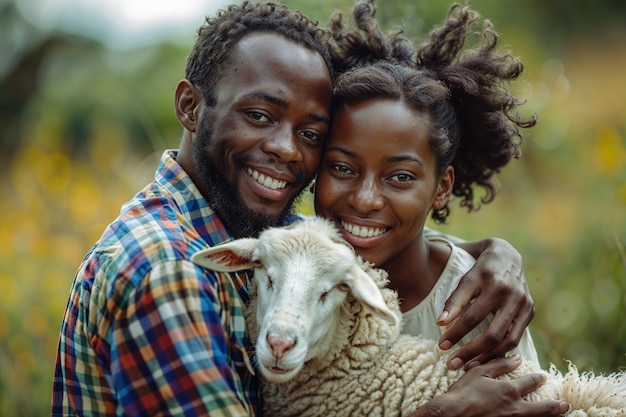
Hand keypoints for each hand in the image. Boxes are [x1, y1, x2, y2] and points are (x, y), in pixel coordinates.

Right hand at [407, 355, 569, 416]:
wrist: (451, 416)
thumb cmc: (461, 393)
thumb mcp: (478, 373)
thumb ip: (498, 365)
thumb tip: (516, 358)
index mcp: (509, 390)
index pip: (530, 383)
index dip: (538, 379)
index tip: (543, 377)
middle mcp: (515, 409)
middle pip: (543, 409)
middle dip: (555, 407)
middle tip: (564, 405)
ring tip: (560, 416)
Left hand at [437, 238, 534, 369]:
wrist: (507, 255)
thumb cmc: (480, 269)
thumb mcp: (465, 278)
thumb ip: (454, 300)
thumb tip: (440, 323)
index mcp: (489, 282)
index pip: (470, 315)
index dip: (454, 333)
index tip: (441, 346)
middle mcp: (509, 293)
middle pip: (491, 333)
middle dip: (470, 351)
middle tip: (452, 364)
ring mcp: (523, 303)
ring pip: (506, 340)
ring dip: (486, 356)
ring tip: (467, 366)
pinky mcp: (530, 311)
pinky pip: (516, 338)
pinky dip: (500, 351)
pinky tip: (485, 358)